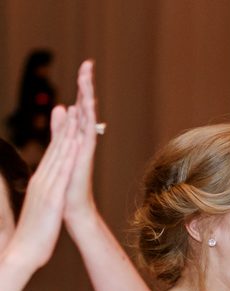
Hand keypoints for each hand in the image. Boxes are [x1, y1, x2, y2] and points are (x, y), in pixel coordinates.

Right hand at [6, 105, 77, 269]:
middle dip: (62, 128)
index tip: (64, 120)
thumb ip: (41, 196)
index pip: (50, 155)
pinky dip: (68, 158)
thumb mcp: (38, 208)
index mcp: (39, 183)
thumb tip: (42, 190)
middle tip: (69, 107)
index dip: (58, 136)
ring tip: (74, 118)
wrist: (24, 253)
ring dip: (66, 136)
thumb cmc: (32, 234)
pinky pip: (62, 174)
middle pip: (53, 151)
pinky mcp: (51, 199)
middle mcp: (41, 181)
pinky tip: (76, 144)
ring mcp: (45, 189)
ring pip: (58, 157)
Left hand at [63, 60, 99, 223]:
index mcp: (77, 135)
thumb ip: (60, 127)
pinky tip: (86, 104)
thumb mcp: (60, 148)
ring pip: (87, 115)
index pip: (79, 105)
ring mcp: (85, 146)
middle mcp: (83, 138)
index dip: (81, 87)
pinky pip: (87, 132)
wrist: (73, 206)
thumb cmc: (67, 182)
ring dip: (87, 95)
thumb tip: (61, 106)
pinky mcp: (85, 156)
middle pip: (86, 105)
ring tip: (87, 76)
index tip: (85, 67)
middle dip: (86, 84)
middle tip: (88, 63)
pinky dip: (86, 118)